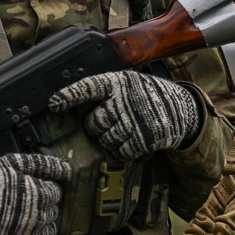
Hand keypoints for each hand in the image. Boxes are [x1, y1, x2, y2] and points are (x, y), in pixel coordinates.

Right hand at [0, 153, 70, 234]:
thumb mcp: (10, 164)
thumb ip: (41, 163)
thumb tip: (67, 168)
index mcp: (40, 193)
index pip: (55, 191)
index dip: (43, 188)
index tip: (29, 189)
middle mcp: (41, 216)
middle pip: (55, 210)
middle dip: (43, 206)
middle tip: (24, 203)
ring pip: (52, 229)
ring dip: (43, 224)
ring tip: (23, 218)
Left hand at [48, 70, 200, 160]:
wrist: (181, 109)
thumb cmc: (146, 97)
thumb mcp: (127, 84)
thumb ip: (104, 93)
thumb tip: (72, 108)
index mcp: (118, 82)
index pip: (88, 87)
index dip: (69, 95)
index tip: (53, 103)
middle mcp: (125, 99)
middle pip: (93, 122)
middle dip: (96, 127)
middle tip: (109, 123)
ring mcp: (136, 119)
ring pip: (105, 140)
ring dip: (110, 140)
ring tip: (124, 131)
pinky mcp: (146, 138)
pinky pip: (121, 152)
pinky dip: (123, 151)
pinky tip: (132, 141)